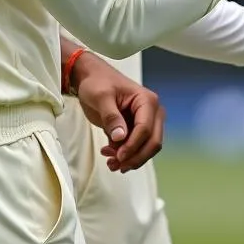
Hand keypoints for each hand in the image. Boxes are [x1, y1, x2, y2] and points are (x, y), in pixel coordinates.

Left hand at [71, 53, 164, 172]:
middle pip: (153, 142)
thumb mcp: (101, 97)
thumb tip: (120, 137)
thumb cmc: (97, 83)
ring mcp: (145, 121)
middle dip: (136, 157)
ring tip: (110, 162)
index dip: (133, 146)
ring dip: (131, 159)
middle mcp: (151, 112)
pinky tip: (109, 155)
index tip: (118, 156)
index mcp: (146, 101)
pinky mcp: (136, 129)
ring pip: (147, 148)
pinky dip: (126, 156)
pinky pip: (137, 148)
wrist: (91, 79)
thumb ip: (111, 117)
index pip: (146, 129)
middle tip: (116, 164)